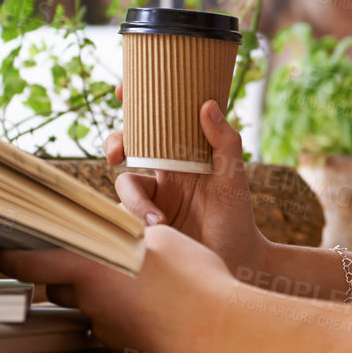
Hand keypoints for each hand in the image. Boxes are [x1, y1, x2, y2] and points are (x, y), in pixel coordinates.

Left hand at [0, 224, 232, 352]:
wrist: (219, 327)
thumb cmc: (194, 276)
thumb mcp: (158, 237)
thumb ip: (122, 233)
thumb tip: (110, 229)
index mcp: (89, 265)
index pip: (27, 263)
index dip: (11, 257)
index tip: (5, 251)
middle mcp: (88, 298)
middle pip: (57, 286)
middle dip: (66, 276)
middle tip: (89, 261)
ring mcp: (103, 325)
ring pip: (84, 305)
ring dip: (94, 294)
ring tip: (129, 281)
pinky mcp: (118, 345)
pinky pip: (108, 323)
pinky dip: (119, 313)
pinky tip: (146, 305)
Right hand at [106, 81, 268, 276]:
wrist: (236, 262)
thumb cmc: (237, 217)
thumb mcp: (233, 176)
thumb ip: (224, 141)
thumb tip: (208, 103)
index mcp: (183, 154)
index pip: (157, 122)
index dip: (136, 103)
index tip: (122, 90)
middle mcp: (164, 173)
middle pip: (127, 147)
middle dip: (115, 144)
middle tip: (117, 154)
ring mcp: (152, 199)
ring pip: (124, 185)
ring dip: (134, 202)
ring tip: (159, 222)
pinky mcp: (144, 225)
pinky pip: (124, 216)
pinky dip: (133, 222)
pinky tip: (154, 234)